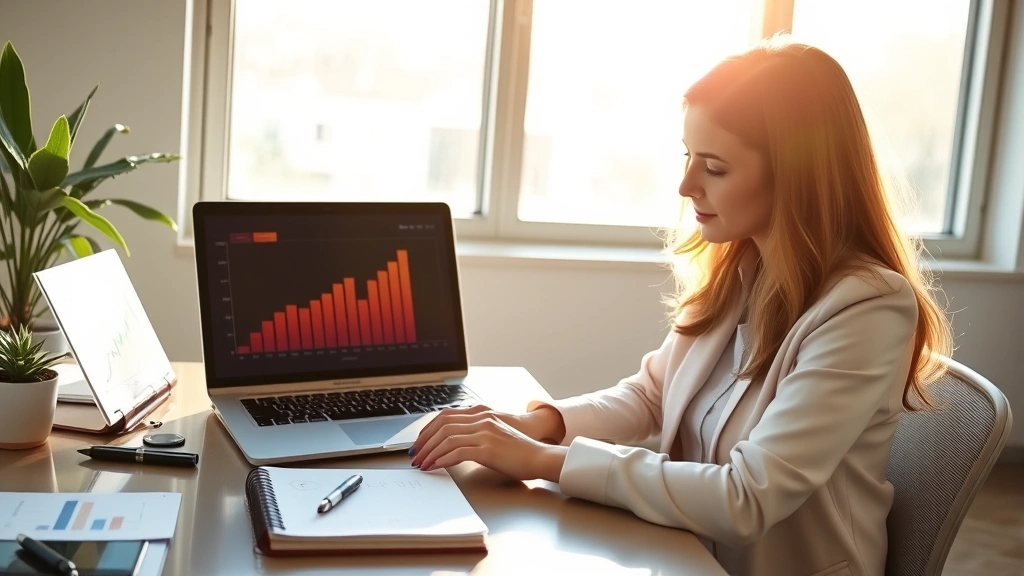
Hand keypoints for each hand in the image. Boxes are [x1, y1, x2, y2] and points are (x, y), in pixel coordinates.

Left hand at [410, 405, 566, 481]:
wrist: (539, 457)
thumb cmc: (518, 451)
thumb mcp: (494, 435)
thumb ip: (475, 434)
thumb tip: (452, 445)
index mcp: (482, 414)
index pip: (446, 415)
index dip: (428, 429)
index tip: (419, 442)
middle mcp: (481, 419)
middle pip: (442, 425)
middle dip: (424, 441)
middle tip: (415, 455)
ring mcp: (484, 432)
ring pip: (446, 438)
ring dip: (430, 452)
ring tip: (422, 464)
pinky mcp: (488, 448)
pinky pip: (457, 451)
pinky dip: (442, 459)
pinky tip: (435, 467)